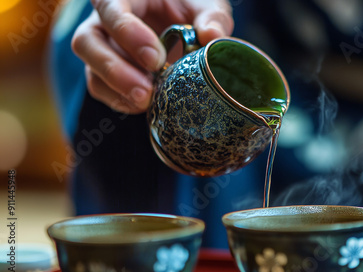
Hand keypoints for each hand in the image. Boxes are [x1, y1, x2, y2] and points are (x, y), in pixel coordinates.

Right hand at [72, 0, 233, 113]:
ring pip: (91, 69)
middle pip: (86, 41)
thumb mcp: (205, 4)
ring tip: (145, 102)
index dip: (126, 33)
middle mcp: (106, 21)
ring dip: (116, 90)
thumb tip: (212, 36)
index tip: (155, 58)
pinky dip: (120, 101)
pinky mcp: (110, 72)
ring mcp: (106, 47)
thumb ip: (211, 17)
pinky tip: (143, 107)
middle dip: (114, 69)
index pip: (109, 7)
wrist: (188, 23)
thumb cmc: (191, 7)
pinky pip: (103, 89)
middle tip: (146, 89)